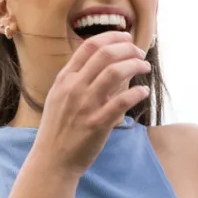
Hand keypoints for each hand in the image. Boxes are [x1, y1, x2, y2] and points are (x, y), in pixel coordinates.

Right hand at [30, 32, 151, 176]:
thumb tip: (112, 65)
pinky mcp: (97, 123)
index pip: (90, 46)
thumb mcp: (62, 98)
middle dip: (128, 48)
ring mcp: (85, 105)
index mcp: (65, 79)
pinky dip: (137, 93)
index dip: (113, 37)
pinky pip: (122, 102)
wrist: (52, 160)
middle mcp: (74, 88)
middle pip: (105, 54)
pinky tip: (143, 92)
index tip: (128, 38)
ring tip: (145, 67)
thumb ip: (83, 80)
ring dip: (135, 65)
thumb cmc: (60, 128)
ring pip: (115, 72)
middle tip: (140, 53)